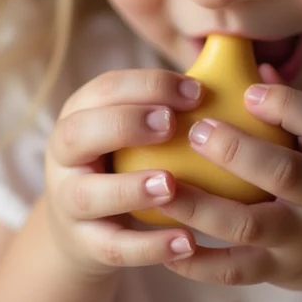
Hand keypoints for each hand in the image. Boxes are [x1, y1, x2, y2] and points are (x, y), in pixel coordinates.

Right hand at [44, 69, 202, 278]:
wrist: (85, 228)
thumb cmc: (129, 160)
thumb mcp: (136, 126)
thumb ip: (175, 98)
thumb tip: (236, 54)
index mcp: (81, 114)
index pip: (104, 89)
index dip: (147, 85)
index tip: (196, 91)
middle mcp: (65, 155)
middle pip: (78, 133)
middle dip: (124, 125)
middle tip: (172, 125)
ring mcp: (68, 202)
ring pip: (88, 195)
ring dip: (130, 188)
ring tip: (172, 184)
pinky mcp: (84, 244)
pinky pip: (113, 247)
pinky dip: (148, 247)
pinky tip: (187, 242)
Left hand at [158, 77, 301, 298]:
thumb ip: (293, 109)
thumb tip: (243, 62)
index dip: (286, 103)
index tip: (247, 90)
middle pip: (285, 172)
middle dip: (236, 150)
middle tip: (196, 130)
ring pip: (250, 225)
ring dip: (202, 205)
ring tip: (163, 184)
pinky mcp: (280, 271)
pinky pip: (234, 270)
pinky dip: (198, 262)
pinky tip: (164, 243)